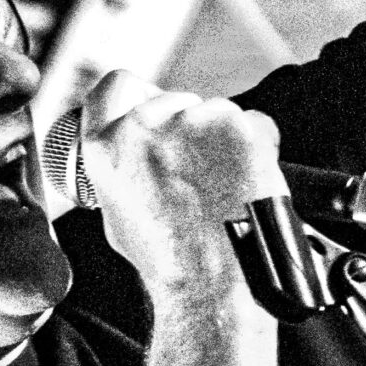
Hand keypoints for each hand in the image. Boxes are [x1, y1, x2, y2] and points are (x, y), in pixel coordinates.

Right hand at [77, 73, 285, 300]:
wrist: (213, 279)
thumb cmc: (169, 260)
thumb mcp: (118, 216)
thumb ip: (121, 172)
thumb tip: (133, 155)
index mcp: (107, 148)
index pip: (115, 86)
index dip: (138, 91)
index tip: (152, 100)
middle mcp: (144, 126)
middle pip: (174, 100)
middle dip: (190, 125)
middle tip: (203, 167)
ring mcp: (192, 122)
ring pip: (215, 112)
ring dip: (223, 138)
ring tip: (226, 185)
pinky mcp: (236, 126)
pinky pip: (254, 123)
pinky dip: (257, 145)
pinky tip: (249, 180)